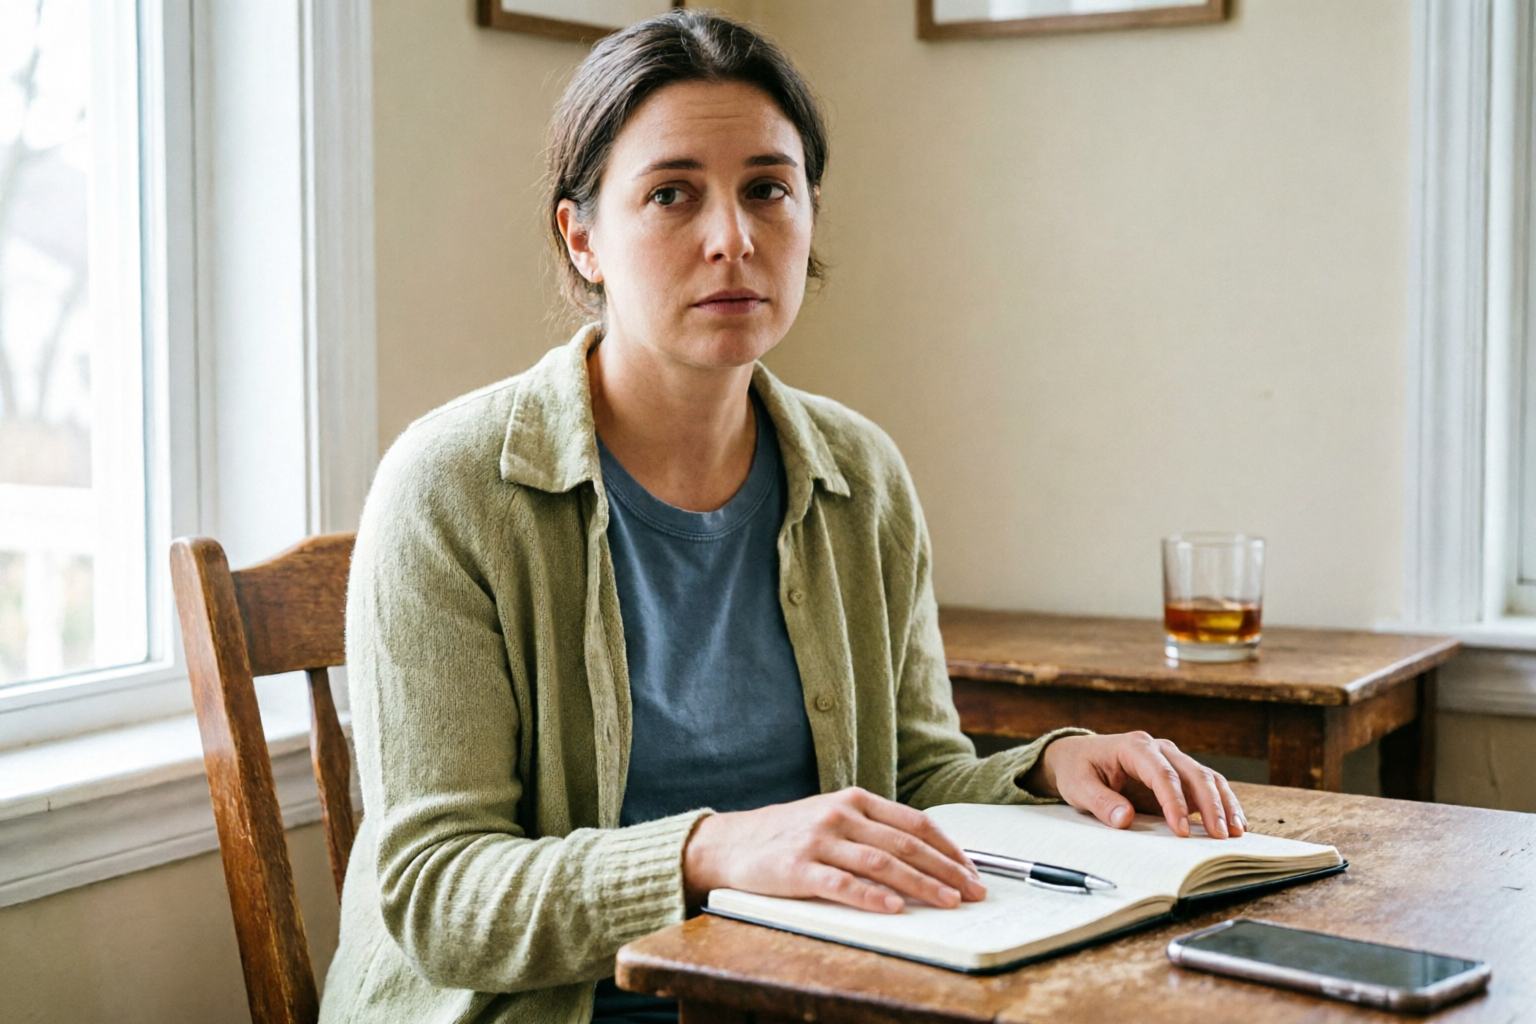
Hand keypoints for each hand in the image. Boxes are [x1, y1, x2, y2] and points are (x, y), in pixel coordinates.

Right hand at [682, 787, 986, 913]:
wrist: (732, 841)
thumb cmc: (790, 833)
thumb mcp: (834, 818)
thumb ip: (874, 831)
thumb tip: (927, 856)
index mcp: (855, 800)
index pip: (915, 822)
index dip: (949, 848)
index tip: (972, 871)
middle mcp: (840, 815)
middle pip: (906, 844)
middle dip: (946, 870)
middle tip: (972, 892)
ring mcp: (819, 840)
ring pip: (881, 863)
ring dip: (921, 884)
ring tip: (947, 902)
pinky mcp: (798, 868)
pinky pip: (842, 883)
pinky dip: (871, 896)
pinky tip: (893, 907)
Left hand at [1023, 732, 1246, 838]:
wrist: (1078, 756)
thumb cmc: (1078, 770)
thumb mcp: (1078, 786)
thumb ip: (1101, 802)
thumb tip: (1125, 819)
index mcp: (1134, 747)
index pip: (1162, 774)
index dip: (1174, 802)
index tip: (1180, 831)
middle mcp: (1159, 749)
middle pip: (1193, 773)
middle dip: (1210, 805)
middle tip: (1220, 836)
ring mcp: (1172, 759)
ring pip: (1206, 777)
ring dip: (1223, 803)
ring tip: (1235, 832)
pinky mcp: (1178, 773)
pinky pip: (1206, 785)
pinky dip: (1222, 802)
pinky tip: (1234, 822)